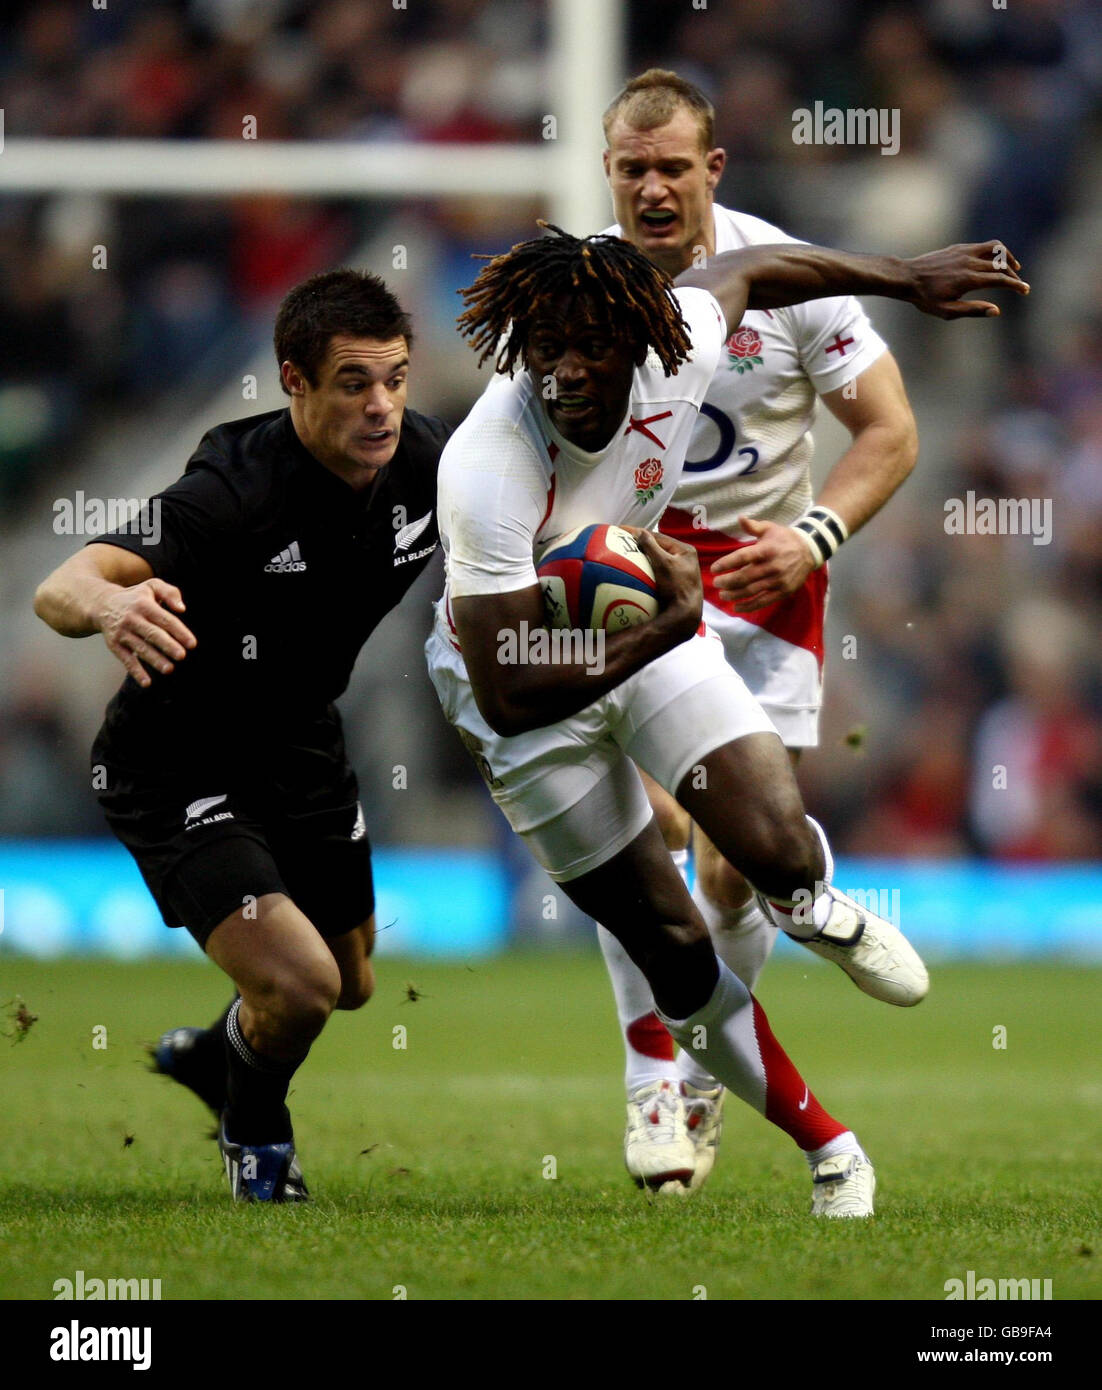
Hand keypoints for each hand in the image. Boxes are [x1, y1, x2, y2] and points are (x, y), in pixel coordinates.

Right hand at [98, 579, 195, 687]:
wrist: (101, 604)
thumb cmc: (135, 597)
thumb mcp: (151, 586)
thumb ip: (170, 592)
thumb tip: (182, 609)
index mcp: (144, 604)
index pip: (164, 619)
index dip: (179, 632)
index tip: (192, 644)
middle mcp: (132, 619)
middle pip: (152, 634)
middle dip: (167, 645)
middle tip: (182, 656)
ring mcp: (122, 633)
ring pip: (140, 648)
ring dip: (155, 660)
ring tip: (169, 669)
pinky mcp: (115, 645)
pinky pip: (126, 660)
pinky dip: (136, 671)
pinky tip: (147, 682)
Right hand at [634, 529, 702, 640]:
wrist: (685, 612)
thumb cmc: (677, 587)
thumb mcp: (663, 563)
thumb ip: (651, 546)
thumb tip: (639, 532)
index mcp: (685, 550)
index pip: (658, 537)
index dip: (640, 532)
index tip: (623, 530)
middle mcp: (684, 558)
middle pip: (658, 546)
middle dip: (641, 542)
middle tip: (623, 539)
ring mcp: (680, 570)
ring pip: (657, 558)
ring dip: (644, 555)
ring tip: (628, 551)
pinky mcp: (674, 582)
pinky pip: (657, 569)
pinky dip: (647, 566)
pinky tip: (636, 568)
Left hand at [711, 516, 813, 611]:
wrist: (810, 550)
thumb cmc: (784, 538)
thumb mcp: (770, 528)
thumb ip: (753, 526)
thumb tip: (740, 518)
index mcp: (766, 549)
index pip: (742, 557)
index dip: (726, 563)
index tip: (713, 569)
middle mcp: (772, 566)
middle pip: (744, 577)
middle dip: (726, 582)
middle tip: (716, 583)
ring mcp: (778, 580)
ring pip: (751, 591)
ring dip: (734, 595)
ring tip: (723, 594)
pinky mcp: (783, 591)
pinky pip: (763, 601)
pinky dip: (748, 606)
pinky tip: (736, 607)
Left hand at [904, 241, 1028, 318]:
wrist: (907, 276)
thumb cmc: (925, 298)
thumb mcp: (947, 311)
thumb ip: (973, 310)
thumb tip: (996, 311)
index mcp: (969, 279)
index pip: (1000, 280)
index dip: (1015, 285)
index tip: (1025, 290)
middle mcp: (969, 262)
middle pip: (1001, 265)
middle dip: (1014, 275)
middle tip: (1020, 285)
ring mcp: (964, 251)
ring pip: (995, 248)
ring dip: (1008, 257)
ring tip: (1013, 267)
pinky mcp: (959, 247)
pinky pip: (983, 245)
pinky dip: (994, 251)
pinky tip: (993, 261)